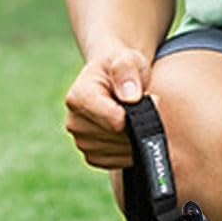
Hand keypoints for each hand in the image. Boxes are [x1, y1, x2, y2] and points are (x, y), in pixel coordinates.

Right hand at [64, 47, 151, 168]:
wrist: (111, 82)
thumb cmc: (121, 68)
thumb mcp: (126, 58)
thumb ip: (127, 71)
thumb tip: (130, 97)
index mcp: (78, 97)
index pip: (115, 121)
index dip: (138, 112)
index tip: (148, 97)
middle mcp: (74, 123)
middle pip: (121, 137)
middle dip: (139, 123)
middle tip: (142, 105)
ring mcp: (81, 142)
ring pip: (123, 151)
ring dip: (138, 137)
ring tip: (133, 116)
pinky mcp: (92, 157)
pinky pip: (121, 161)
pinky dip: (132, 149)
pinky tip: (129, 131)